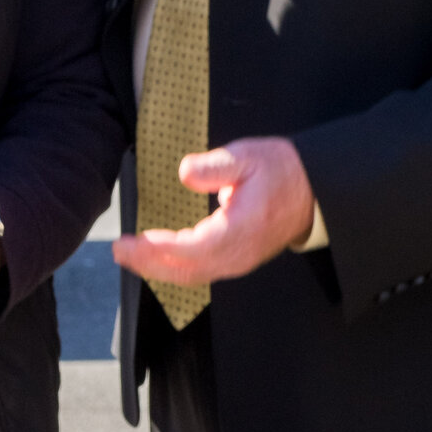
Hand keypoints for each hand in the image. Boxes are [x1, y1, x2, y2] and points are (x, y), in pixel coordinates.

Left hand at [112, 137, 314, 288]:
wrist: (312, 190)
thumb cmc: (280, 171)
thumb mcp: (248, 156)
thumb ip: (215, 165)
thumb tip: (184, 173)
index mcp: (240, 229)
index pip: (192, 248)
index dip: (158, 248)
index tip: (131, 241)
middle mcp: (238, 253)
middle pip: (185, 270)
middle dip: (148, 263)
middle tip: (119, 250)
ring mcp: (239, 262)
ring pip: (191, 276)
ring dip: (157, 269)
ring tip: (129, 256)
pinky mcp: (237, 261)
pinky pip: (200, 274)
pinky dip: (174, 269)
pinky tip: (157, 259)